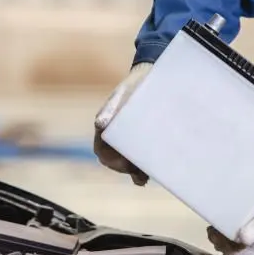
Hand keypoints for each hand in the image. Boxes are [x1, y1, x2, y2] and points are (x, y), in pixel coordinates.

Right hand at [93, 62, 152, 185]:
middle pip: (115, 161)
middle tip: (140, 173)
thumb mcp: (122, 95)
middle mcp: (116, 136)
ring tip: (145, 177)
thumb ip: (111, 108)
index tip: (125, 164)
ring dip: (135, 171)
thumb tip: (100, 124)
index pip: (102, 152)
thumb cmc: (134, 86)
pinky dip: (144, 167)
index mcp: (106, 128)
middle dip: (125, 169)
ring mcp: (130, 139)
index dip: (111, 161)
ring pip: (128, 161)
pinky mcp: (144, 140)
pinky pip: (141, 158)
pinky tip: (153, 172)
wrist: (152, 77)